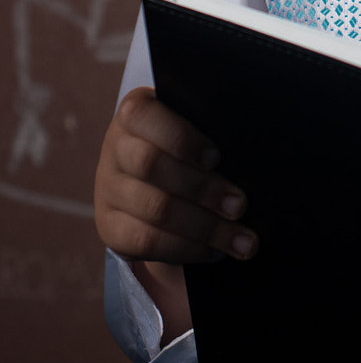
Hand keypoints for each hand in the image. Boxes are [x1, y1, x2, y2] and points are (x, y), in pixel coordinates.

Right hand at [94, 86, 256, 265]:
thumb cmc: (188, 149)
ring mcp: (107, 189)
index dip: (181, 138)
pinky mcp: (109, 227)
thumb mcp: (195, 128)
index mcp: (135, 112)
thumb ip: (212, 131)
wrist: (153, 183)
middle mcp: (115, 147)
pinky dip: (186, 249)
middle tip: (240, 205)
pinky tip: (215, 250)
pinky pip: (146, 242)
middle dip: (203, 188)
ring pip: (155, 209)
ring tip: (243, 240)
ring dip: (205, 227)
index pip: (144, 116)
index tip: (217, 157)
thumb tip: (251, 153)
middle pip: (151, 166)